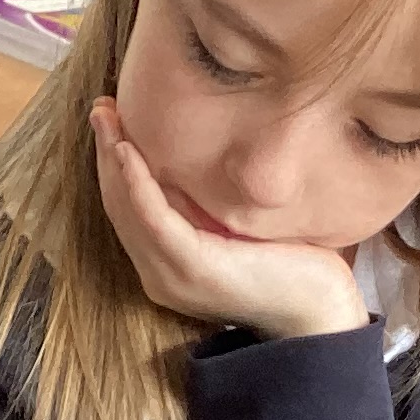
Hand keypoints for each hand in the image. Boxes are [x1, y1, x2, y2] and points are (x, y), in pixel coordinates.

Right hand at [91, 99, 367, 341]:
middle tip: (100, 108)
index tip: (112, 120)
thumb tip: (209, 155)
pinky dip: (135, 182)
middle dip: (105, 152)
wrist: (319, 312)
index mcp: (168, 264)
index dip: (115, 164)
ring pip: (127, 208)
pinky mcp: (191, 268)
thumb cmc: (293, 266)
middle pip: (120, 204)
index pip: (129, 208)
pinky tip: (125, 150)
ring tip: (105, 116)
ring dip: (111, 158)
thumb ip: (215, 203)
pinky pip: (153, 219)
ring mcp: (171, 274)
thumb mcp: (242, 226)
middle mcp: (159, 273)